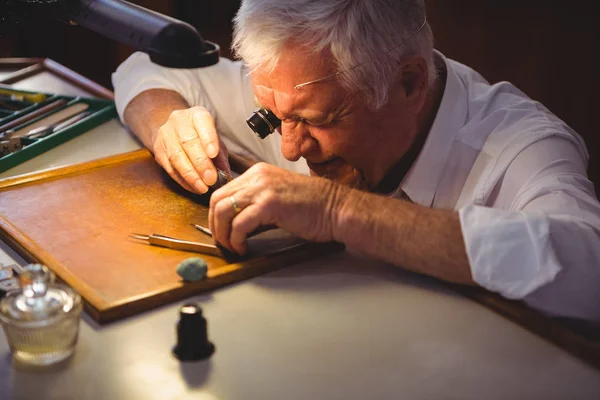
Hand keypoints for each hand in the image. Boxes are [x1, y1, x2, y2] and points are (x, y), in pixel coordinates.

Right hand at [153, 106, 229, 193]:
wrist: (175, 130)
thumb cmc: (201, 137)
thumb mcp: (215, 141)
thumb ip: (220, 156)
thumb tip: (224, 174)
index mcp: (197, 114)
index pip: (202, 122)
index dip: (208, 138)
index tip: (214, 154)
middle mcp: (179, 121)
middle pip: (188, 142)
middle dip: (201, 163)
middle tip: (211, 179)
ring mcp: (165, 134)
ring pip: (176, 156)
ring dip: (190, 175)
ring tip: (203, 188)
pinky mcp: (157, 150)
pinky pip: (169, 167)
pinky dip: (182, 180)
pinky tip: (193, 187)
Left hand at [208, 163, 344, 254]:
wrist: (335, 208)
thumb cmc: (312, 207)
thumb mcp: (277, 196)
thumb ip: (255, 203)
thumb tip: (234, 222)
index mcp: (258, 172)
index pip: (223, 190)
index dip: (216, 214)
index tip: (221, 231)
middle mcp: (257, 176)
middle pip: (217, 199)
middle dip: (215, 225)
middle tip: (223, 242)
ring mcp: (263, 188)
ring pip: (223, 211)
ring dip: (223, 233)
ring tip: (232, 246)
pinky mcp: (269, 204)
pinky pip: (239, 224)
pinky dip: (236, 239)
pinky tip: (244, 247)